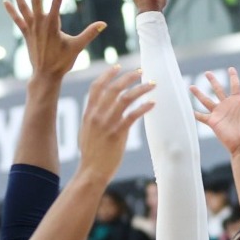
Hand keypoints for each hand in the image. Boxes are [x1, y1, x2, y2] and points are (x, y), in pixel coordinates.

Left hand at [5, 0, 102, 82]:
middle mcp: (39, 23)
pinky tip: (5, 1)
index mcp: (52, 24)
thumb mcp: (77, 47)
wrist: (46, 75)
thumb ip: (89, 34)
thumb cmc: (62, 62)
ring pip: (22, 6)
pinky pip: (17, 20)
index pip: (58, 1)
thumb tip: (103, 24)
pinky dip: (11, 11)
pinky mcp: (26, 34)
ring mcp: (31, 28)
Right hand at [76, 66, 155, 180]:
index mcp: (89, 113)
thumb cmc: (91, 154)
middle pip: (113, 88)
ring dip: (140, 89)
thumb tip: (101, 109)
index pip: (97, 86)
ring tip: (152, 84)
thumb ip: (94, 118)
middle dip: (128, 77)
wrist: (91, 172)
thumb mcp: (87, 132)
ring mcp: (107, 124)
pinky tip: (152, 104)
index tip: (119, 67)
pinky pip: (132, 116)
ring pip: (125, 98)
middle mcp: (97, 115)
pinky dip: (143, 107)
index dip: (108, 74)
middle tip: (141, 71)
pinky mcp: (117, 134)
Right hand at [191, 68, 239, 156]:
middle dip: (213, 81)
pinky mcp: (213, 122)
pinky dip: (194, 114)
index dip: (233, 76)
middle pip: (218, 89)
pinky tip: (187, 110)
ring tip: (190, 86)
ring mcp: (219, 114)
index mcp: (238, 101)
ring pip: (206, 100)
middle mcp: (227, 106)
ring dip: (198, 94)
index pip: (235, 85)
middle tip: (207, 72)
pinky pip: (201, 117)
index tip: (230, 68)